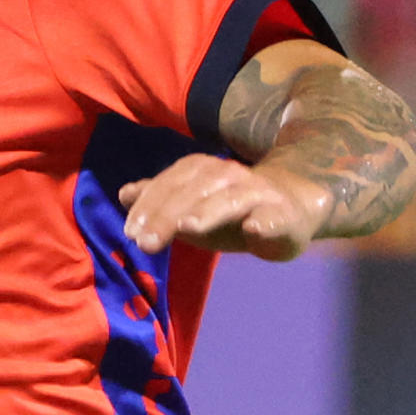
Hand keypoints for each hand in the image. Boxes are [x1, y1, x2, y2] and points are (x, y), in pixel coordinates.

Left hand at [120, 154, 329, 262]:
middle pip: (194, 191)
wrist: (291, 206)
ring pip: (230, 199)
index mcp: (202, 171)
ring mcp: (258, 194)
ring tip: (188, 227)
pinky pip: (274, 217)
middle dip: (166, 215)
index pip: (170, 183)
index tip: (129, 232)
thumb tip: (124, 194)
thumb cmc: (229, 209)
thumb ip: (158, 200)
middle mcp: (229, 176)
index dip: (148, 205)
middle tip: (144, 243)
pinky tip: (254, 230)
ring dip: (208, 212)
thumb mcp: (190, 205)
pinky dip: (265, 222)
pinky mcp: (284, 215)